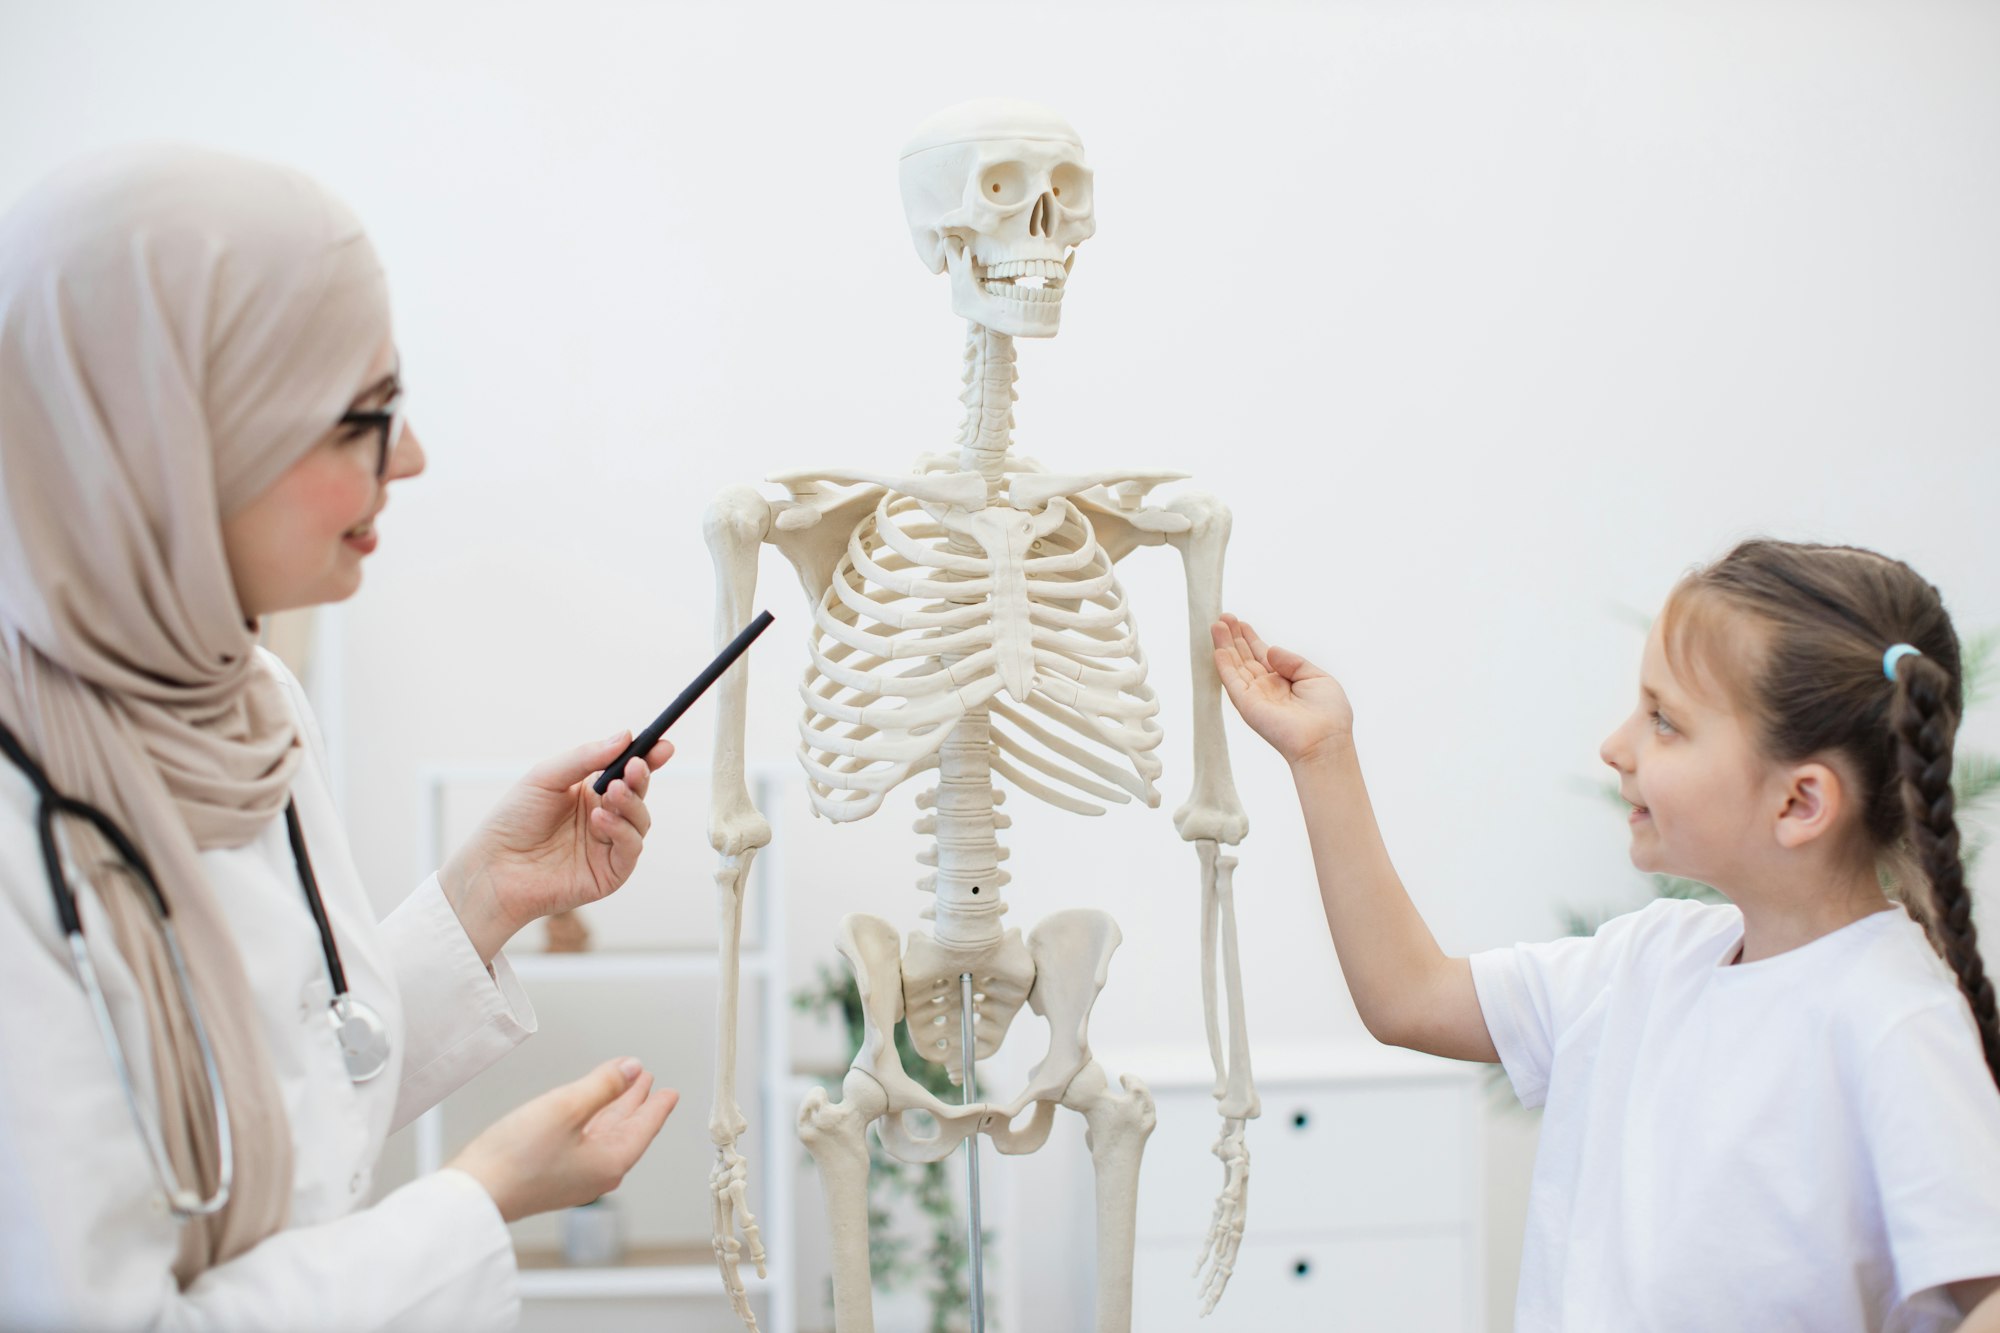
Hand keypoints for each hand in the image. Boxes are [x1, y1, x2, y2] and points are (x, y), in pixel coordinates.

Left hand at [440, 731, 672, 961]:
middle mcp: (603, 817)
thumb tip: (625, 736)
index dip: (648, 758)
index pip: (627, 772)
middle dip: (641, 778)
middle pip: (639, 793)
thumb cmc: (513, 821)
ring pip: (640, 820)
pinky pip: (631, 848)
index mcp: (589, 792)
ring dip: (631, 803)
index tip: (662, 745)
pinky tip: (600, 819)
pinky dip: (622, 831)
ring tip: (612, 793)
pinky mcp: (610, 873)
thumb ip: (586, 757)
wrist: (493, 869)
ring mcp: (608, 846)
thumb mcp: (546, 777)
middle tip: (635, 766)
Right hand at [448, 1057, 677, 1222]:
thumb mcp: (566, 1107)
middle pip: (626, 1130)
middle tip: (645, 1080)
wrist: (473, 1195)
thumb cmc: (516, 1158)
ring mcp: (574, 1178)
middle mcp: (597, 1174)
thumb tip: (632, 1069)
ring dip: (613, 1108)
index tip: (669, 1092)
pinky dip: (591, 1120)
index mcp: (611, 1161)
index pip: (644, 1127)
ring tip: (621, 1087)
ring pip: (604, 1135)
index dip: (657, 1105)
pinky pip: (584, 1142)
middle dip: (635, 1102)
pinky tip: (584, 1112)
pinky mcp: (552, 1176)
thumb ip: (603, 1085)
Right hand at [1210, 614, 1353, 766]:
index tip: (1240, 622)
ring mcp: (1256, 696)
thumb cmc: (1329, 715)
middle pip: (1245, 658)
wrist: (1324, 741)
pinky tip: (1218, 649)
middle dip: (1234, 637)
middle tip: (1223, 617)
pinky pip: (1232, 681)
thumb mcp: (1317, 677)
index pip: (1263, 655)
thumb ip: (1293, 661)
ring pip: (1235, 666)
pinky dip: (1224, 665)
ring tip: (1216, 624)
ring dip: (1224, 646)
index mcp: (1285, 681)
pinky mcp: (1247, 705)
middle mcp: (1268, 688)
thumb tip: (1270, 650)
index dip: (1251, 638)